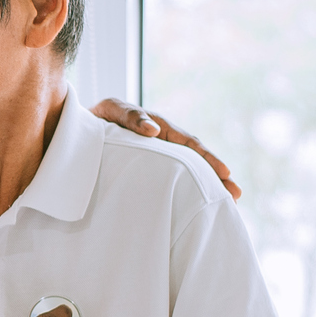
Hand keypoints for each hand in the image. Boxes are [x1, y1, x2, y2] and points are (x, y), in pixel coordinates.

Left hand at [92, 98, 240, 199]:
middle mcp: (165, 141)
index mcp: (159, 127)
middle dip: (216, 175)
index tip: (224, 173)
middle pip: (195, 158)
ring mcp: (159, 155)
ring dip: (208, 184)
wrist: (80, 130)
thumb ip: (130, 117)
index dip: (207, 158)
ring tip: (230, 201)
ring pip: (188, 169)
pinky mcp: (152, 168)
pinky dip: (190, 188)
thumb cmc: (95, 119)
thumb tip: (154, 130)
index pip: (189, 143)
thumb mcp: (110, 111)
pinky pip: (174, 177)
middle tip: (236, 193)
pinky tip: (200, 205)